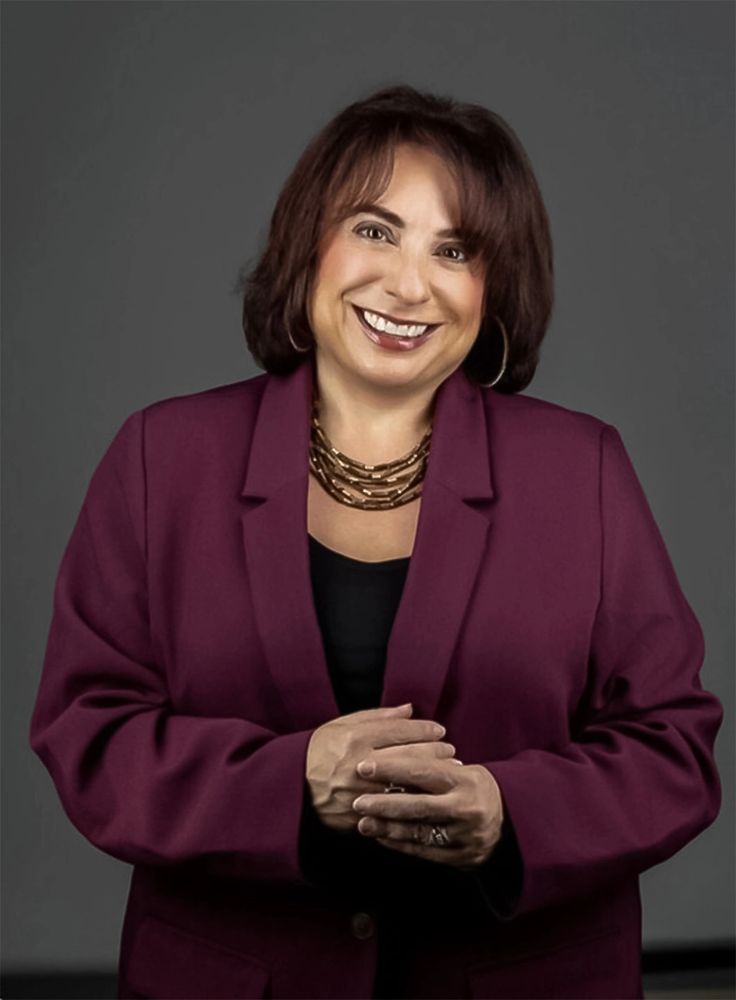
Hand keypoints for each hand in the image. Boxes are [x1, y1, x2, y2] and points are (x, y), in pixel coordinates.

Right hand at [305, 704, 455, 833]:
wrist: (291, 787)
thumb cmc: (319, 751)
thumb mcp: (341, 725)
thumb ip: (377, 717)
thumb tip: (408, 709)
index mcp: (354, 738)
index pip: (399, 731)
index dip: (423, 729)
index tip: (440, 729)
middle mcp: (358, 765)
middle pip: (408, 757)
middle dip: (435, 752)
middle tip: (451, 750)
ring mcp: (360, 793)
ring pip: (406, 784)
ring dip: (431, 778)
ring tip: (448, 771)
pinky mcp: (359, 815)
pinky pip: (393, 809)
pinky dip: (414, 801)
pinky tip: (429, 795)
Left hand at [351, 751, 504, 870]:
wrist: (513, 821)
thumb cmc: (475, 788)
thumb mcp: (461, 769)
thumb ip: (430, 763)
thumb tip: (390, 747)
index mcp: (465, 779)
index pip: (423, 771)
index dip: (391, 768)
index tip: (364, 767)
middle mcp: (465, 807)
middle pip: (418, 805)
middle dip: (384, 803)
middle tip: (357, 801)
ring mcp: (464, 835)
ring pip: (419, 832)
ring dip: (387, 827)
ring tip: (363, 822)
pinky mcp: (462, 857)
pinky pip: (426, 851)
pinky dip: (401, 844)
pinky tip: (382, 837)